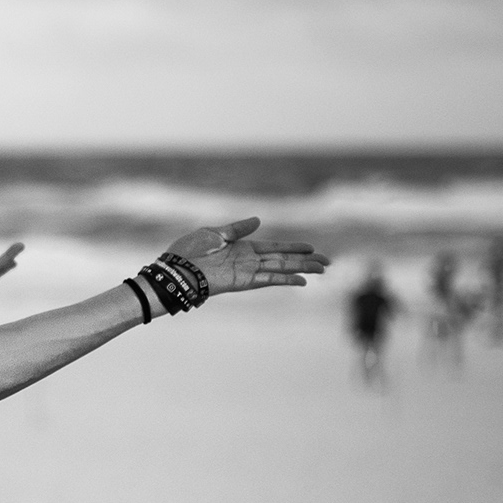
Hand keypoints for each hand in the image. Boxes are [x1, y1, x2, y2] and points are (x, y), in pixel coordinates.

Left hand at [162, 217, 328, 297]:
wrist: (176, 269)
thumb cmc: (189, 251)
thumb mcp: (215, 233)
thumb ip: (238, 229)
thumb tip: (258, 220)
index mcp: (242, 248)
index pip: (274, 247)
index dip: (293, 247)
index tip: (311, 247)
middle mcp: (248, 260)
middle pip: (284, 259)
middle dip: (305, 260)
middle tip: (327, 262)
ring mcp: (247, 272)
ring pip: (281, 269)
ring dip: (302, 269)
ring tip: (322, 269)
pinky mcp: (243, 282)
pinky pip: (268, 280)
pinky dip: (285, 280)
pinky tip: (301, 281)